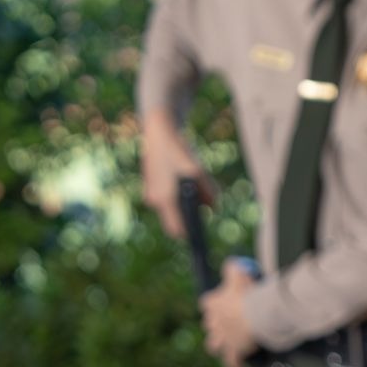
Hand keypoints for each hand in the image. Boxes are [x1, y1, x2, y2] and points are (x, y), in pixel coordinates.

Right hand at [140, 108, 214, 237]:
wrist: (160, 130)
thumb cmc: (178, 149)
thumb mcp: (198, 169)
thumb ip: (207, 190)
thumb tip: (214, 207)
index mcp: (164, 199)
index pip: (177, 229)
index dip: (191, 234)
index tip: (204, 236)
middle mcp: (155, 200)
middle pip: (177, 218)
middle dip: (192, 213)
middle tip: (205, 196)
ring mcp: (153, 193)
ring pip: (176, 206)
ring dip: (189, 200)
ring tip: (195, 179)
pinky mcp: (154, 186)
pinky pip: (171, 197)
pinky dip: (182, 192)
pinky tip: (186, 176)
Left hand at [200, 258, 259, 366]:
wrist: (259, 315)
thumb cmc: (250, 294)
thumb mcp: (240, 274)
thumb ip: (233, 268)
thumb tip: (232, 263)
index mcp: (213, 304)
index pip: (208, 303)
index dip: (215, 303)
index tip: (222, 302)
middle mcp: (214, 323)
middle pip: (210, 325)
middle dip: (216, 324)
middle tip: (228, 323)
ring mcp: (222, 339)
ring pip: (214, 345)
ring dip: (219, 344)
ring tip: (226, 346)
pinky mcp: (233, 351)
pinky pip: (232, 362)